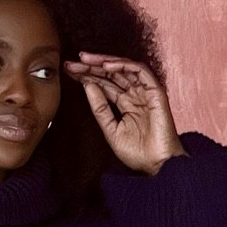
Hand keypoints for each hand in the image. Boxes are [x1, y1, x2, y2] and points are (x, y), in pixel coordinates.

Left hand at [65, 53, 185, 175]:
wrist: (158, 166)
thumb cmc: (139, 153)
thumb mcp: (111, 129)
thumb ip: (100, 108)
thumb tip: (87, 85)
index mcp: (125, 103)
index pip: (104, 84)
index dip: (86, 76)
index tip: (68, 72)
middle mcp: (135, 95)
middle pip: (111, 74)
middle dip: (91, 67)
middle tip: (71, 63)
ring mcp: (146, 92)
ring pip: (124, 68)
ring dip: (104, 62)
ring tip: (85, 59)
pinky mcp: (156, 92)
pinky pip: (141, 71)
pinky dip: (124, 65)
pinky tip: (106, 66)